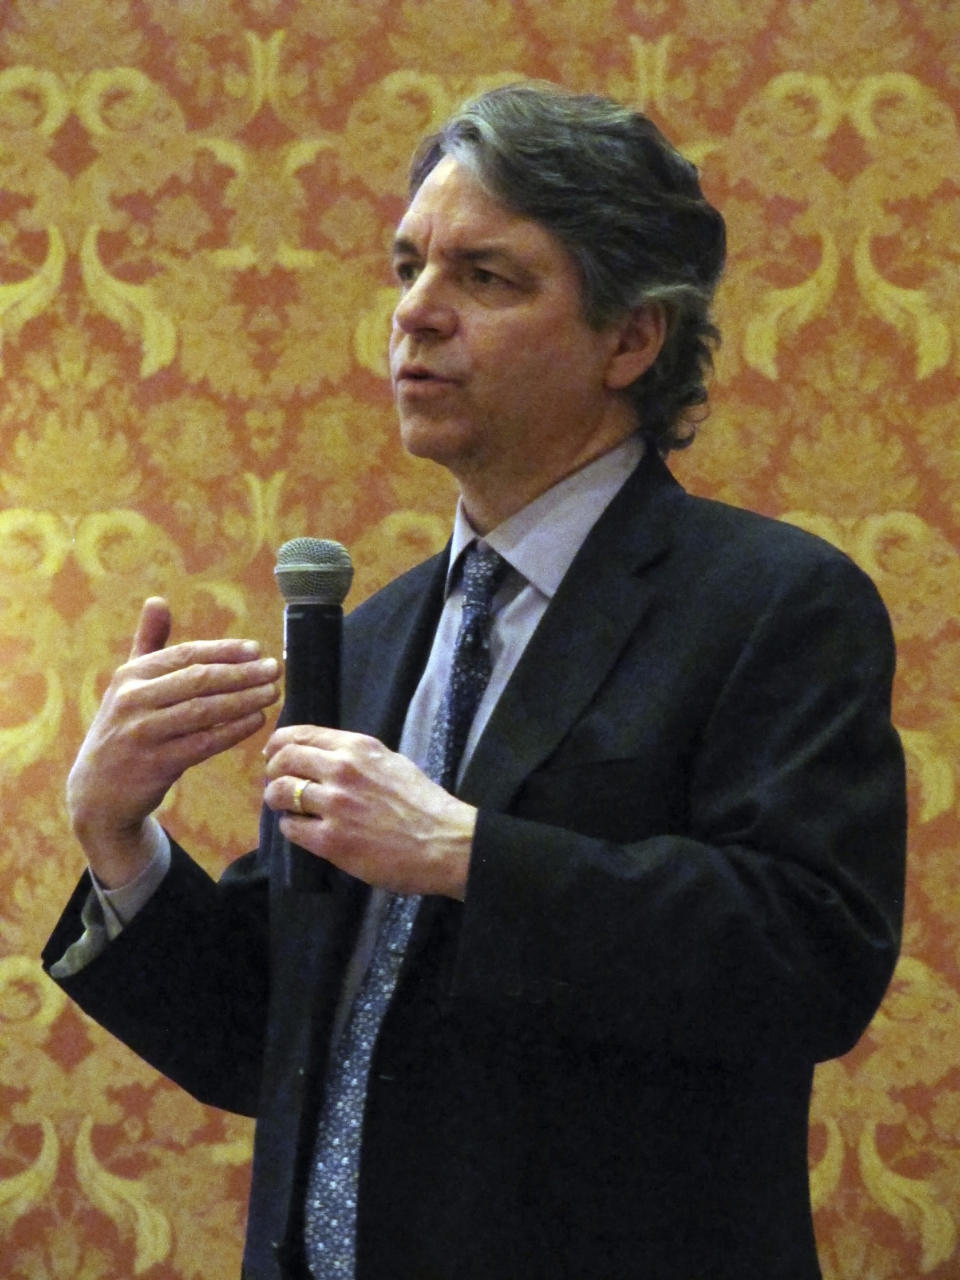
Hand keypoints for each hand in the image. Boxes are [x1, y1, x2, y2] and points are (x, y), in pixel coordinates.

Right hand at [67, 597, 279, 887]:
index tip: (256, 650)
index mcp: (130, 675)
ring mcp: (143, 733)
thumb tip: (157, 600)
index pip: (185, 655)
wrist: (98, 791)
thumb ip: (148, 643)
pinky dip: (233, 731)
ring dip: (243, 700)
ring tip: (273, 693)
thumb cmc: (124, 728)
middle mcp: (133, 700)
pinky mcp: (156, 764)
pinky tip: (257, 721)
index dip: (224, 651)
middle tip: (274, 670)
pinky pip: (203, 743)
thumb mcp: (128, 685)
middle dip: (241, 673)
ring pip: (203, 711)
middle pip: (198, 680)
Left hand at [262, 726, 476, 899]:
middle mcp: (341, 770)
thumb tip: (324, 757)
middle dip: (273, 771)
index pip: (300, 735)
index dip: (277, 744)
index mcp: (357, 747)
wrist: (443, 842)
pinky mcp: (330, 840)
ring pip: (281, 792)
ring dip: (277, 800)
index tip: (272, 754)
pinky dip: (291, 828)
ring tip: (287, 808)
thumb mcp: (391, 761)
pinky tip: (304, 831)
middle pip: (283, 760)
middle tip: (277, 784)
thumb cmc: (422, 803)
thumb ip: (356, 756)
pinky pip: (291, 828)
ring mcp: (334, 806)